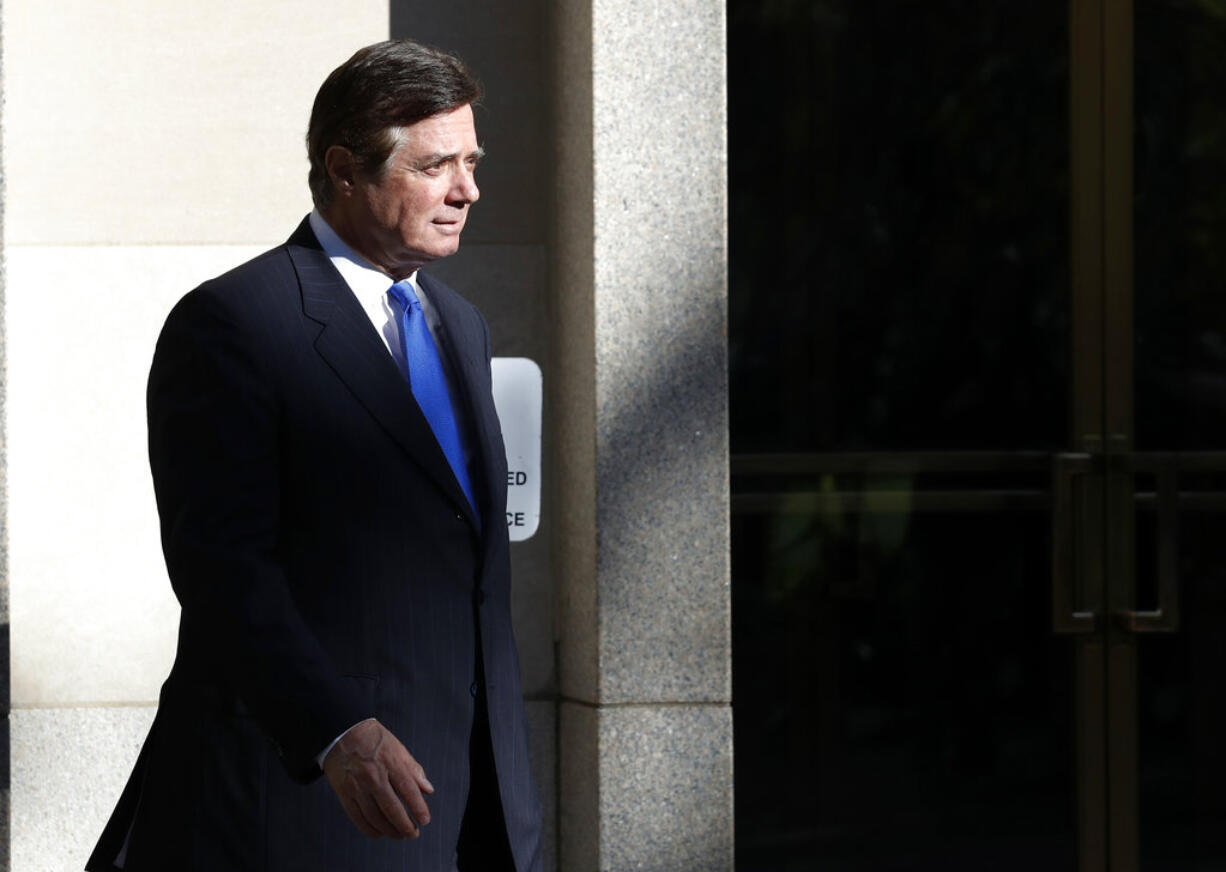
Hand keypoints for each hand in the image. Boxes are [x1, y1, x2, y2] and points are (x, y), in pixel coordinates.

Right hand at [323, 718, 433, 838]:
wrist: (342, 733)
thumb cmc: (374, 740)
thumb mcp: (398, 748)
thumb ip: (414, 770)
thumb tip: (428, 790)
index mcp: (390, 762)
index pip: (408, 790)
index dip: (418, 808)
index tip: (424, 820)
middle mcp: (373, 775)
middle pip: (391, 808)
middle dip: (405, 826)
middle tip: (413, 834)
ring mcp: (357, 786)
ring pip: (375, 817)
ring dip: (389, 830)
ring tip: (399, 835)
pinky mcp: (344, 793)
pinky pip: (357, 818)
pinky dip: (370, 829)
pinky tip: (379, 833)